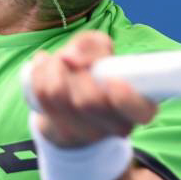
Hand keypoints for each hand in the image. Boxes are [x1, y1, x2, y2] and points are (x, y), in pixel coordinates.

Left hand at [29, 31, 157, 147]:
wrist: (72, 104)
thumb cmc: (96, 72)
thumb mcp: (101, 50)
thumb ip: (93, 44)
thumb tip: (70, 58)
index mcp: (141, 106)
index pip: (141, 112)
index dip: (124, 98)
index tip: (111, 79)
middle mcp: (120, 127)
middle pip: (89, 101)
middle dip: (76, 70)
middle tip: (75, 61)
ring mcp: (90, 135)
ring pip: (60, 95)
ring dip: (54, 67)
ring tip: (59, 61)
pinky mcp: (64, 135)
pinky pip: (42, 97)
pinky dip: (39, 75)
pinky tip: (44, 70)